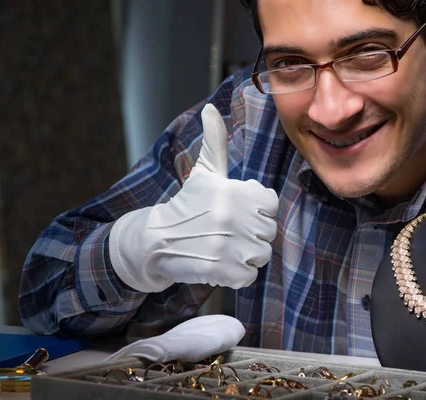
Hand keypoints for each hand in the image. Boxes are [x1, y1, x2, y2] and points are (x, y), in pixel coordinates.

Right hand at [109, 104, 278, 292]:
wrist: (155, 240)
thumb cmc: (187, 205)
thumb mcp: (204, 172)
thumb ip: (214, 142)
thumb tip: (210, 109)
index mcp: (232, 190)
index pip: (270, 203)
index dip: (257, 209)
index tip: (236, 211)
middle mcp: (232, 217)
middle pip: (268, 230)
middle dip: (251, 233)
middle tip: (227, 231)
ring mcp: (228, 245)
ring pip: (262, 253)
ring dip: (246, 254)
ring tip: (224, 246)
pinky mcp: (222, 271)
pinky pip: (250, 275)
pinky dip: (238, 274)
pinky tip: (221, 262)